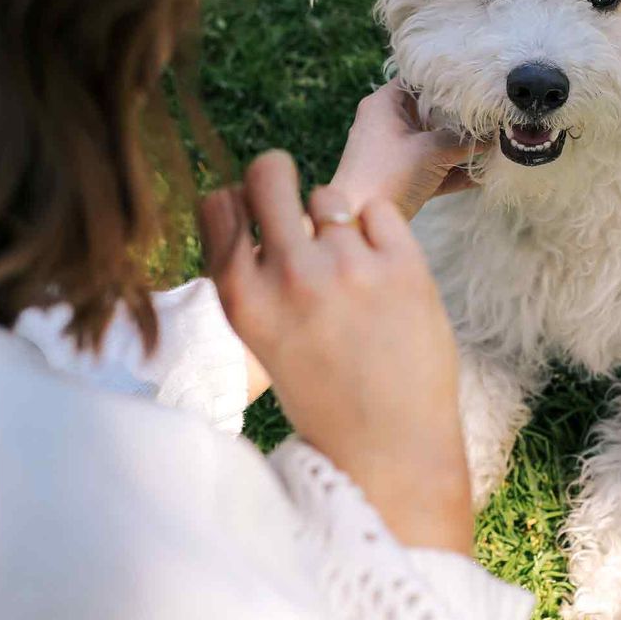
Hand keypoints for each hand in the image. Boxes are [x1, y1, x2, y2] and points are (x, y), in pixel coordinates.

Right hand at [200, 151, 472, 553]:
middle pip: (268, 172)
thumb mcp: (265, 341)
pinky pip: (379, 208)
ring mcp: (348, 267)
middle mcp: (290, 275)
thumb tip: (253, 208)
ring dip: (335, 220)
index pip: (218, 204)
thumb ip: (256, 280)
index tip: (256, 221)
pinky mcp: (402, 265)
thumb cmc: (326, 400)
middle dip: (277, 175)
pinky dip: (380, 230)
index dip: (238, 203)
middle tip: (296, 201)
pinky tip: (383, 272)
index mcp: (242, 299)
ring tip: (350, 269)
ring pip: (327, 195)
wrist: (392, 447)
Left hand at [330, 83, 479, 219]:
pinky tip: (483, 177)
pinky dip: (454, 172)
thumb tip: (494, 134)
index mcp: (385, 105)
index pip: (419, 79)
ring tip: (495, 148)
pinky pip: (434, 167)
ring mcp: (395, 151)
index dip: (448, 80)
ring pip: (435, 142)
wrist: (357, 221)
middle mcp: (387, 123)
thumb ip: (465, 140)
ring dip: (462, 148)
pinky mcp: (403, 177)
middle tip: (493, 118)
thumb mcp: (431, 151)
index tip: (477, 85)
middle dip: (462, 119)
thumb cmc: (388, 175)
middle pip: (432, 112)